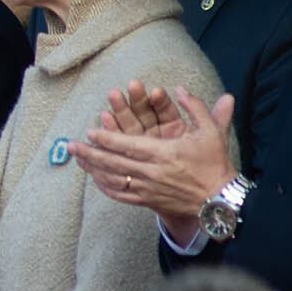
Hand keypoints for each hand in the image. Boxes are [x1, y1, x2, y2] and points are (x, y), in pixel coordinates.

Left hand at [71, 88, 234, 238]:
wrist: (220, 199)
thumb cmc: (214, 164)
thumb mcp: (211, 132)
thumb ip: (195, 108)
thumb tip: (179, 88)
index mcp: (163, 153)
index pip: (128, 145)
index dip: (107, 139)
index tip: (90, 132)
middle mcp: (151, 172)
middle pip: (114, 163)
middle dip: (90, 153)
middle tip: (71, 145)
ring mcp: (147, 189)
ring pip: (113, 179)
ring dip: (93, 169)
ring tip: (77, 159)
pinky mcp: (147, 201)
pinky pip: (121, 195)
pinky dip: (105, 187)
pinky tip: (94, 178)